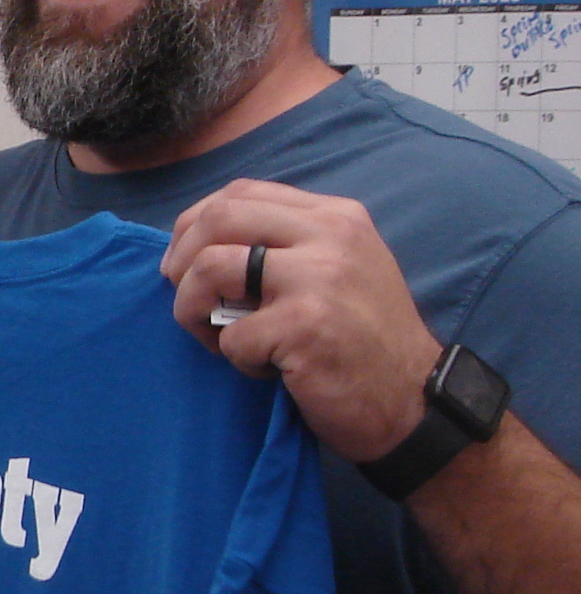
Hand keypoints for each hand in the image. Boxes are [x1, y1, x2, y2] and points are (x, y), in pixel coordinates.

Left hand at [162, 178, 441, 464]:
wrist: (413, 400)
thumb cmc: (362, 340)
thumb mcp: (338, 268)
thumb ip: (285, 244)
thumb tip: (199, 240)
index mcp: (336, 216)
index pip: (242, 192)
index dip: (195, 224)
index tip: (182, 261)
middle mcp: (331, 235)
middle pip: (219, 217)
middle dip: (180, 260)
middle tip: (185, 299)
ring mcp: (320, 276)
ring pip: (210, 267)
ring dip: (192, 309)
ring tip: (217, 337)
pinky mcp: (306, 323)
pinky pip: (231, 334)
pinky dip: (236, 358)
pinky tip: (268, 369)